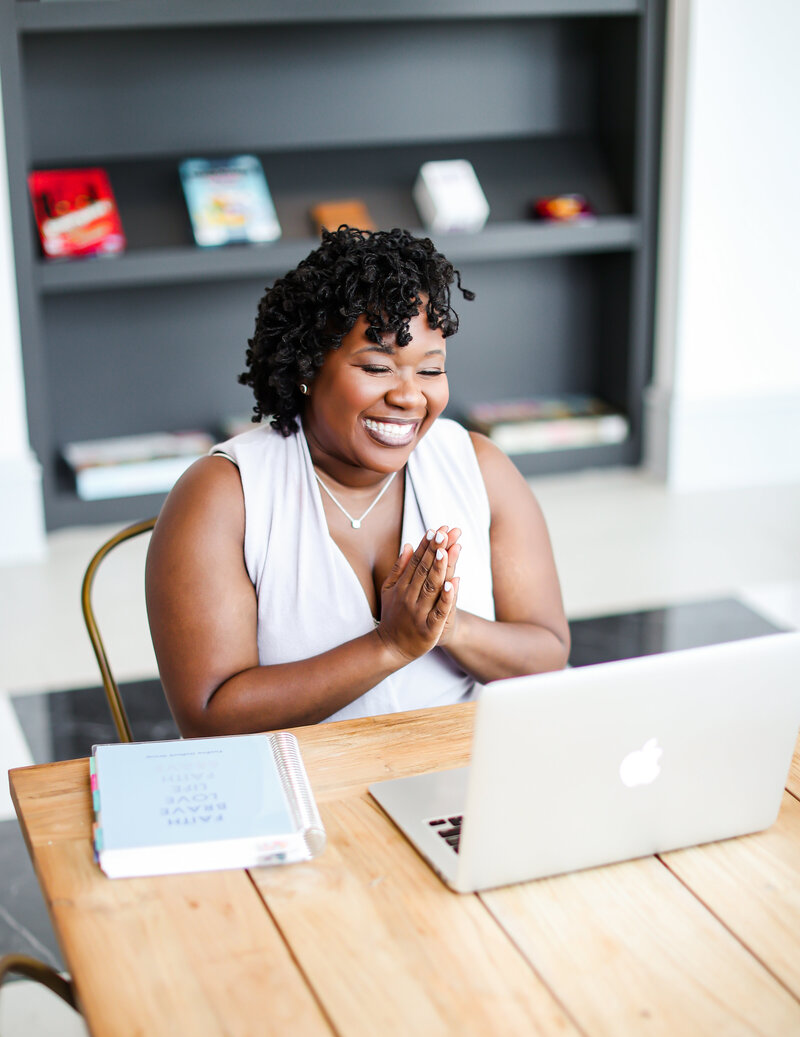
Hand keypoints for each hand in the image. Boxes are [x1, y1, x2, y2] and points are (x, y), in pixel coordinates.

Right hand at [376, 526, 458, 663]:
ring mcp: (419, 612)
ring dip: (441, 567)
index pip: (416, 561)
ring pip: (432, 586)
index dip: (426, 545)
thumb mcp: (390, 589)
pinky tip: (454, 583)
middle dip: (436, 550)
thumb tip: (408, 545)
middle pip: (425, 570)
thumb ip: (399, 567)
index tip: (436, 529)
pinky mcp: (430, 628)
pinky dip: (447, 597)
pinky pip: (440, 611)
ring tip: (448, 549)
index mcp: (402, 586)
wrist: (390, 647)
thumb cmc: (393, 616)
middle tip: (446, 532)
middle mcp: (409, 596)